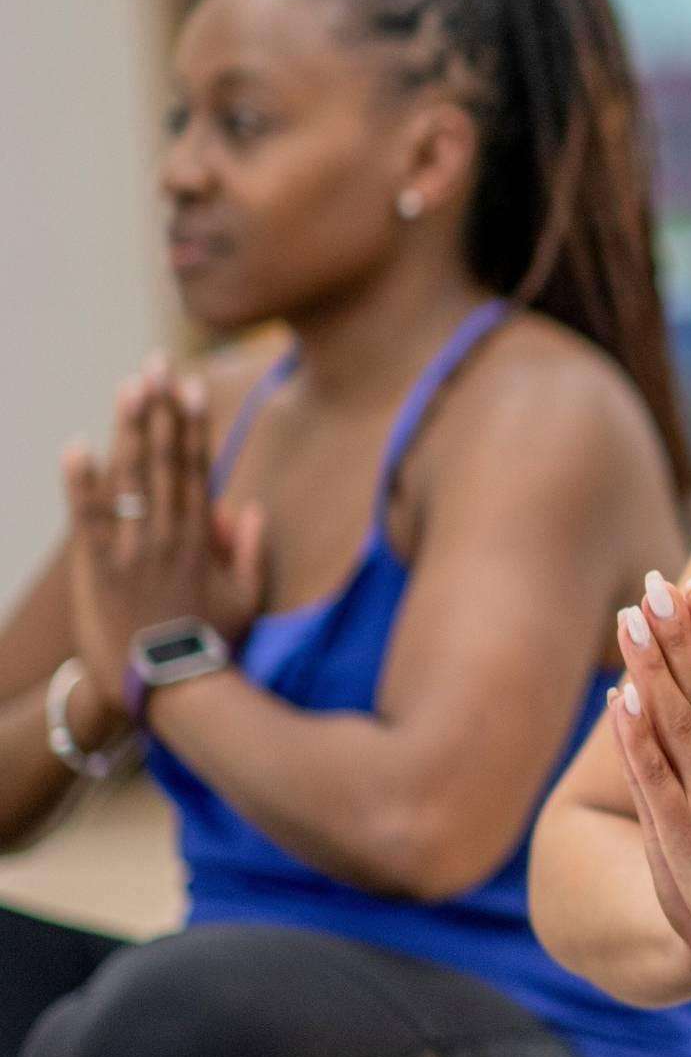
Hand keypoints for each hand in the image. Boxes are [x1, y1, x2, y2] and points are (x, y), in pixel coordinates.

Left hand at [61, 357, 265, 707]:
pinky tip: (76, 446)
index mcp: (201, 539)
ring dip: (127, 429)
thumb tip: (248, 506)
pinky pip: (88, 518)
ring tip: (126, 387)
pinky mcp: (99, 571)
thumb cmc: (211, 647)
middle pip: (163, 460)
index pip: (196, 468)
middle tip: (154, 365)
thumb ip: (250, 551)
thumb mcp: (246, 601)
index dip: (191, 424)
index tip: (189, 387)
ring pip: (130, 479)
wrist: (171, 690)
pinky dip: (80, 482)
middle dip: (159, 409)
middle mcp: (168, 535)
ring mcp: (132, 551)